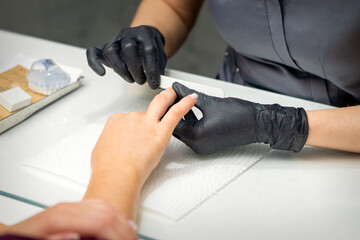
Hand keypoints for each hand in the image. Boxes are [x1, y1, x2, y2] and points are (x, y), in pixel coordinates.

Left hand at [2, 199, 136, 239]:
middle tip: (133, 238)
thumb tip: (75, 235)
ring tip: (131, 233)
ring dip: (122, 220)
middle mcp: (66, 209)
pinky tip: (120, 221)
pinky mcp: (69, 210)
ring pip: (104, 205)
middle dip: (124, 228)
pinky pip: (97, 205)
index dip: (118, 233)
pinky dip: (113, 213)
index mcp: (60, 217)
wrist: (12, 237)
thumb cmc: (25, 239)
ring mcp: (68, 208)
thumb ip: (55, 239)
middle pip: (106, 211)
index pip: (101, 220)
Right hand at [86, 25, 166, 88]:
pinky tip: (101, 73)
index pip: (149, 50)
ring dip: (121, 69)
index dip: (152, 69)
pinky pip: (93, 52)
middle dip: (136, 69)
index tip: (154, 83)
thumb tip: (157, 82)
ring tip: (131, 79)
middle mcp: (128, 34)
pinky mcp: (104, 47)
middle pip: (129, 49)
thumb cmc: (150, 49)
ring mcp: (115, 40)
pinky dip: (94, 63)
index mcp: (145, 33)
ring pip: (112, 51)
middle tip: (142, 81)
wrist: (142, 38)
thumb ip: (159, 68)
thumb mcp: (160, 55)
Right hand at [91, 87, 196, 184]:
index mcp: (116, 121)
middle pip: (145, 111)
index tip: (138, 132)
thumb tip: (114, 145)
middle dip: (158, 101)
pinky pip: (175, 113)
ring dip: (169, 100)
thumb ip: (111, 142)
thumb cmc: (107, 167)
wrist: (116, 175)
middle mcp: (132, 118)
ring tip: (177, 96)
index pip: (128, 118)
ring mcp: (147, 123)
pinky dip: (184, 104)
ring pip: (161, 106)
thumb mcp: (101, 149)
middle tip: (167, 95)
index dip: (134, 125)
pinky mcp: (160, 132)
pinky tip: (190, 99)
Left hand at [172, 82, 308, 153]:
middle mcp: (198, 145)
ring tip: (186, 102)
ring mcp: (203, 147)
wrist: (258, 123)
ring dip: (185, 117)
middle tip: (177, 97)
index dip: (171, 107)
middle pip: (178, 128)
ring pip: (186, 131)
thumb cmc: (240, 115)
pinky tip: (195, 111)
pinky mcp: (208, 145)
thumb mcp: (210, 102)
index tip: (171, 96)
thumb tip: (179, 89)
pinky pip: (194, 134)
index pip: (173, 122)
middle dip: (176, 112)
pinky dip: (192, 123)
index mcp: (197, 136)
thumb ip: (189, 96)